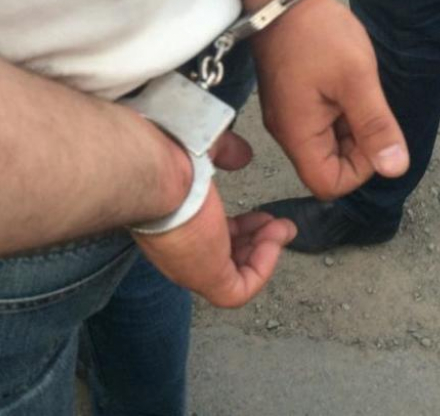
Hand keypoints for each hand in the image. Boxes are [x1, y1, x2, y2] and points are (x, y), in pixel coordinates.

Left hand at [132, 132, 295, 307]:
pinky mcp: (207, 278)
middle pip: (221, 256)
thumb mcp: (203, 149)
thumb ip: (223, 152)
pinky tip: (273, 239)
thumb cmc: (166, 157)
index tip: (258, 212)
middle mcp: (177, 247)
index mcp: (170, 220)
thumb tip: (241, 154)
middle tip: (278, 225)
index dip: (236, 226)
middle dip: (255, 240)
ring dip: (263, 251)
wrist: (156, 172)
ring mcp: (190, 266)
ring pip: (232, 274)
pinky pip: (241, 289)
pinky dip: (263, 267)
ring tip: (283, 228)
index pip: (205, 234)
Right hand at [251, 0, 408, 198]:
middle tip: (369, 106)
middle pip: (327, 166)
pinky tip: (346, 84)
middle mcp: (286, 131)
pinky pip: (318, 122)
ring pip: (325, 143)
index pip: (329, 183)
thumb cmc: (317, 35)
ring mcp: (286, 115)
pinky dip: (339, 112)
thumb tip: (395, 169)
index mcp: (297, 133)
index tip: (374, 132)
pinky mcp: (289, 99)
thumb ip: (376, 127)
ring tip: (358, 90)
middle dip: (358, 145)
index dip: (360, 169)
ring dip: (350, 127)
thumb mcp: (357, 80)